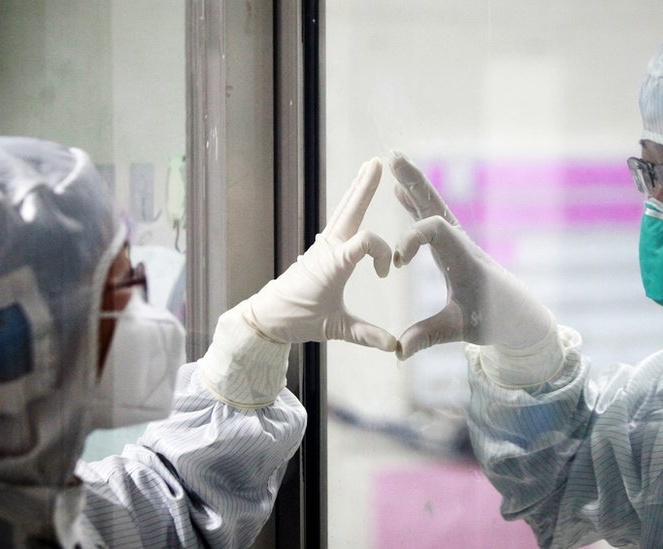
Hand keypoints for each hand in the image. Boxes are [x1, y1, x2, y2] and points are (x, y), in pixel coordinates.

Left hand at [245, 158, 395, 350]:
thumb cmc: (298, 320)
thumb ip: (366, 335)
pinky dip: (350, 207)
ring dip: (357, 191)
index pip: (366, 241)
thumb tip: (395, 347)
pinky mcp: (320, 250)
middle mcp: (328, 248)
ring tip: (368, 169)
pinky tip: (354, 201)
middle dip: (364, 187)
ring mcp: (323, 246)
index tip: (385, 275)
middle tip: (376, 162)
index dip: (382, 253)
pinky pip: (338, 222)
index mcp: (333, 263)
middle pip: (350, 209)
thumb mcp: (334, 329)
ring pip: (343, 211)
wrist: (267, 317)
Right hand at [388, 151, 555, 363]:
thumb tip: (398, 351)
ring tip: (392, 161)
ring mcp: (457, 242)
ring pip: (433, 206)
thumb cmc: (491, 320)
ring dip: (413, 185)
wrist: (516, 315)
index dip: (412, 239)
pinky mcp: (453, 246)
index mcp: (464, 260)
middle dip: (414, 182)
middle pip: (435, 204)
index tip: (397, 264)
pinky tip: (399, 192)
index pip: (436, 231)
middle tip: (392, 157)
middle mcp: (461, 244)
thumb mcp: (459, 330)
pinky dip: (415, 203)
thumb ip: (427, 337)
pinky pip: (431, 218)